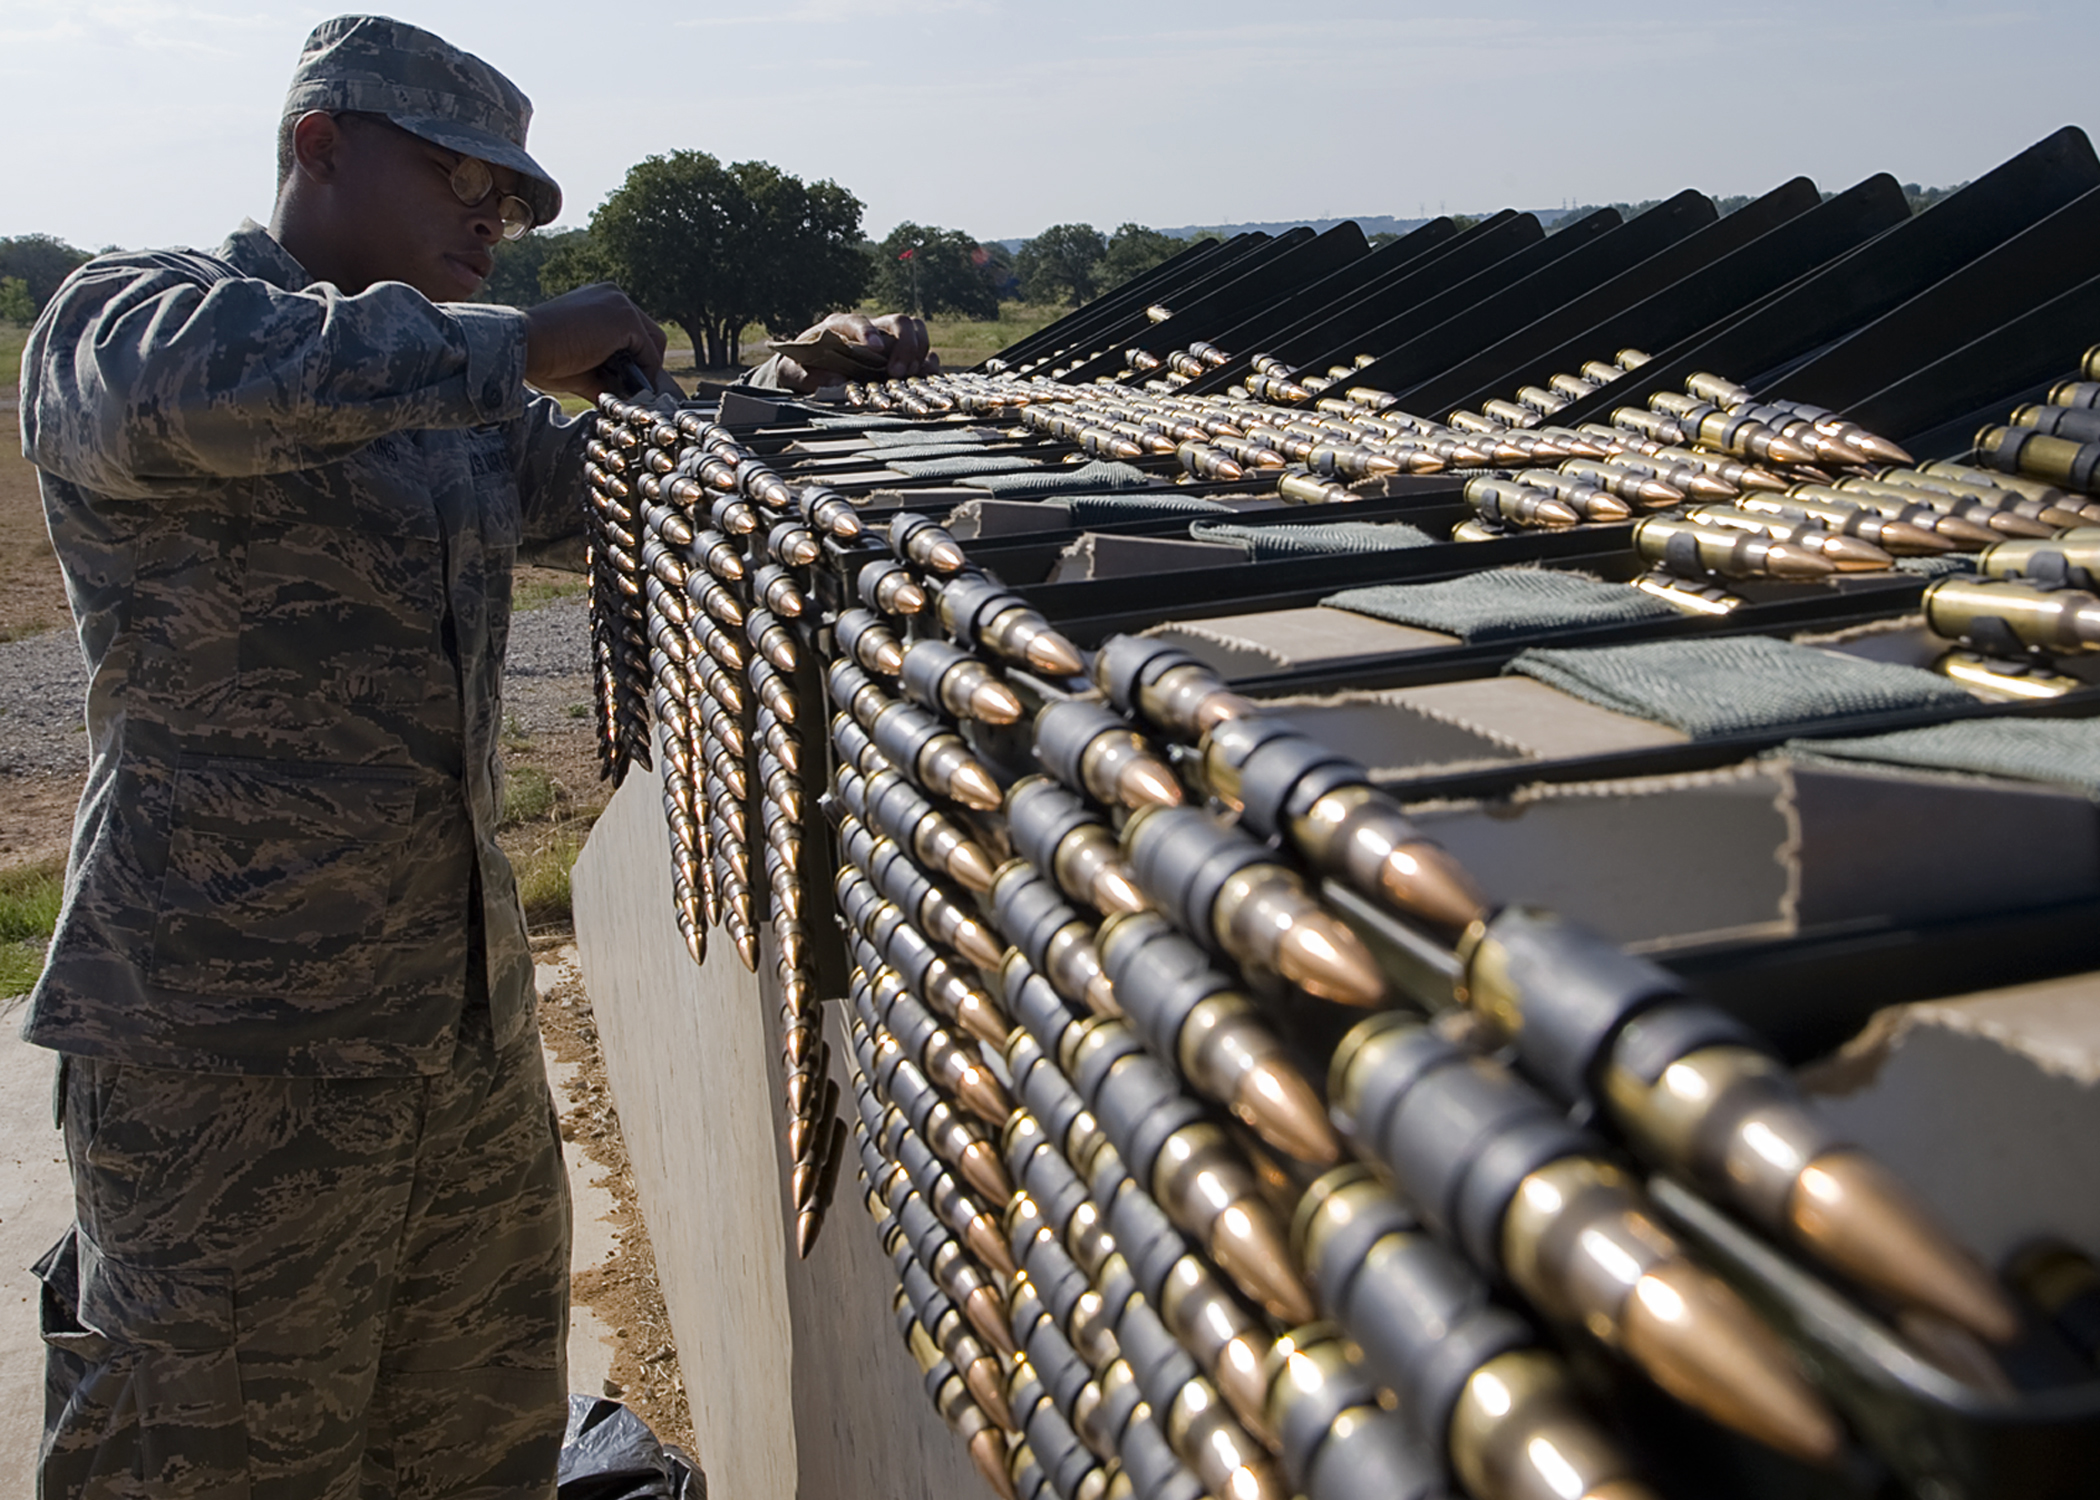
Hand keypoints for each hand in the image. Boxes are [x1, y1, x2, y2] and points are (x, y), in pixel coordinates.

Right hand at [523, 284, 667, 399]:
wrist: (525, 345)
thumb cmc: (543, 356)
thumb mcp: (582, 364)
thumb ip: (607, 375)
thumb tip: (626, 396)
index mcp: (599, 300)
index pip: (633, 330)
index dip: (635, 358)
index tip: (628, 382)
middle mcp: (613, 296)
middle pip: (648, 334)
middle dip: (644, 364)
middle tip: (633, 390)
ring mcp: (620, 304)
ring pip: (652, 343)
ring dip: (644, 370)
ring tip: (628, 391)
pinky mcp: (625, 319)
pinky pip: (649, 352)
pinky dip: (644, 373)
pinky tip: (628, 387)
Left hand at [774, 311, 940, 392]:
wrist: (810, 370)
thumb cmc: (802, 367)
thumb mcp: (794, 372)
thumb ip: (809, 376)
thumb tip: (836, 379)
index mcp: (840, 327)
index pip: (858, 321)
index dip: (868, 331)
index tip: (875, 348)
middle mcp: (869, 329)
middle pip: (898, 321)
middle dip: (904, 344)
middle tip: (897, 371)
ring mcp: (888, 341)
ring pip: (916, 330)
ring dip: (919, 352)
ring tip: (910, 376)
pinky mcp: (900, 357)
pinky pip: (924, 353)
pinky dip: (928, 364)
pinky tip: (923, 380)